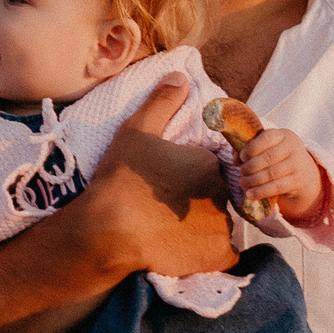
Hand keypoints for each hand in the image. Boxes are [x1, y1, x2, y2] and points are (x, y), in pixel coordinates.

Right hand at [77, 75, 235, 277]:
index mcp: (212, 164)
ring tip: (174, 225)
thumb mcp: (137, 130)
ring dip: (208, 223)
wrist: (107, 232)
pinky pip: (224, 250)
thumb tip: (180, 77)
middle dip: (203, 196)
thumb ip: (163, 101)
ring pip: (223, 222)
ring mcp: (224, 227)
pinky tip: (185, 244)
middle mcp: (226, 194)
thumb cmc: (122, 179)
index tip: (176, 177)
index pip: (216, 164)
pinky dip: (209, 248)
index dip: (197, 170)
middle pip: (221, 192)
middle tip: (171, 203)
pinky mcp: (217, 256)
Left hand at [236, 128, 322, 221]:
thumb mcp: (267, 148)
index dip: (251, 148)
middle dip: (250, 166)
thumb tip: (236, 160)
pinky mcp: (297, 181)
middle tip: (241, 172)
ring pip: (271, 173)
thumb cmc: (277, 157)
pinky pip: (276, 187)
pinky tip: (250, 194)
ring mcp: (297, 164)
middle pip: (268, 157)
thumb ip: (249, 148)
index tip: (241, 157)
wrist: (302, 172)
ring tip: (242, 184)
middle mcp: (293, 147)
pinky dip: (261, 191)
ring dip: (253, 180)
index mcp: (283, 135)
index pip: (266, 138)